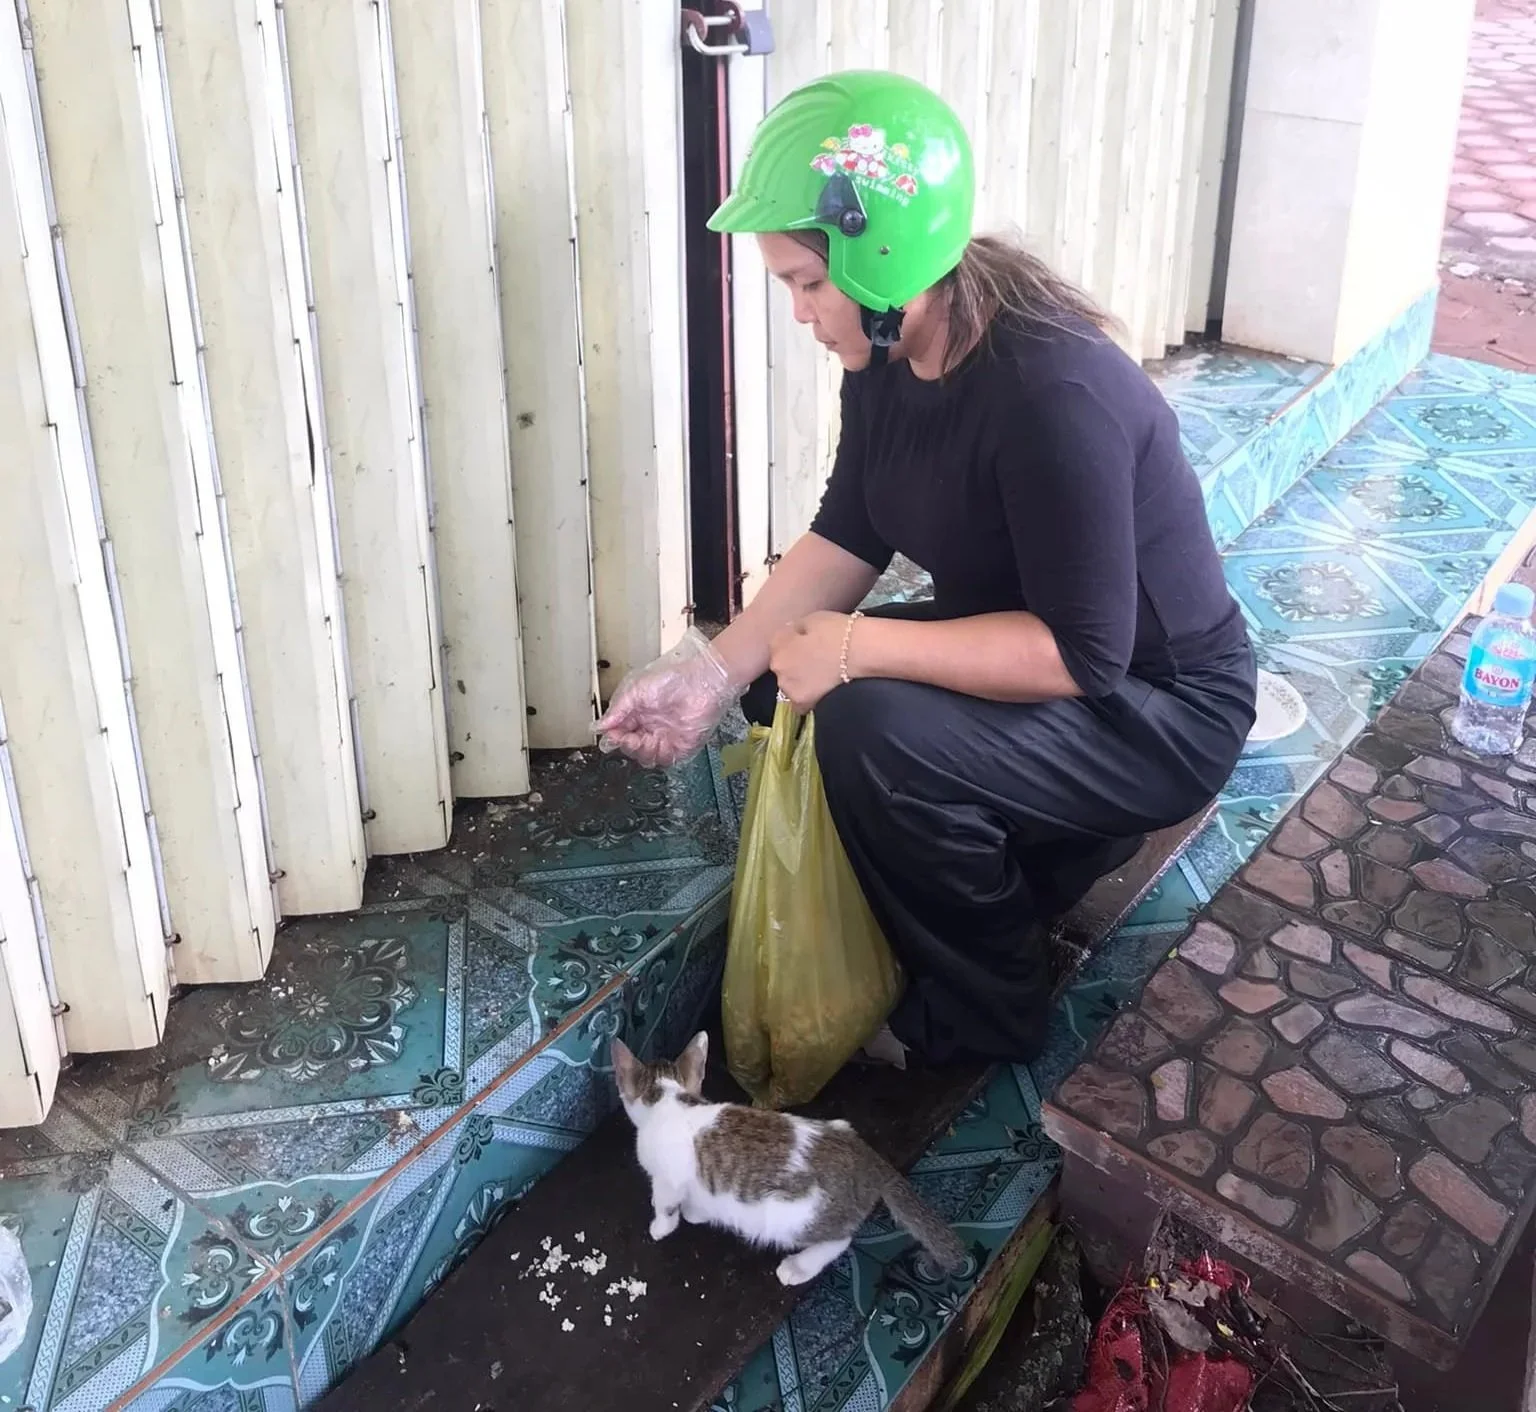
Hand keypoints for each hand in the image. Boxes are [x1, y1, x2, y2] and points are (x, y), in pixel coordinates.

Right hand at [596, 628, 742, 768]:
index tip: (611, 735)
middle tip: (627, 738)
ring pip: (646, 757)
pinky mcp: (681, 745)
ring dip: (641, 751)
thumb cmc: (673, 679)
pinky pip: (665, 759)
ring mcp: (666, 737)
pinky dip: (658, 754)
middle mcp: (651, 726)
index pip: (620, 732)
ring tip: (644, 739)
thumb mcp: (636, 690)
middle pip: (631, 748)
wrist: (700, 682)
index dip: (614, 737)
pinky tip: (658, 742)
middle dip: (626, 745)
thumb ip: (618, 710)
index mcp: (638, 713)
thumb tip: (601, 725)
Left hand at [769, 611, 850, 712]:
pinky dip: (807, 697)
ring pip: (789, 684)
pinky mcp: (801, 703)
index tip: (807, 644)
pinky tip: (821, 691)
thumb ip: (795, 629)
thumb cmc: (839, 631)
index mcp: (778, 643)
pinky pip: (798, 703)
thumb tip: (790, 635)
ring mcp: (788, 687)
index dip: (793, 644)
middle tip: (815, 661)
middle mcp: (778, 666)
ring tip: (821, 677)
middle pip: (781, 666)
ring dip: (799, 681)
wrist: (861, 653)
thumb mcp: (812, 619)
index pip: (777, 644)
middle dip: (793, 663)